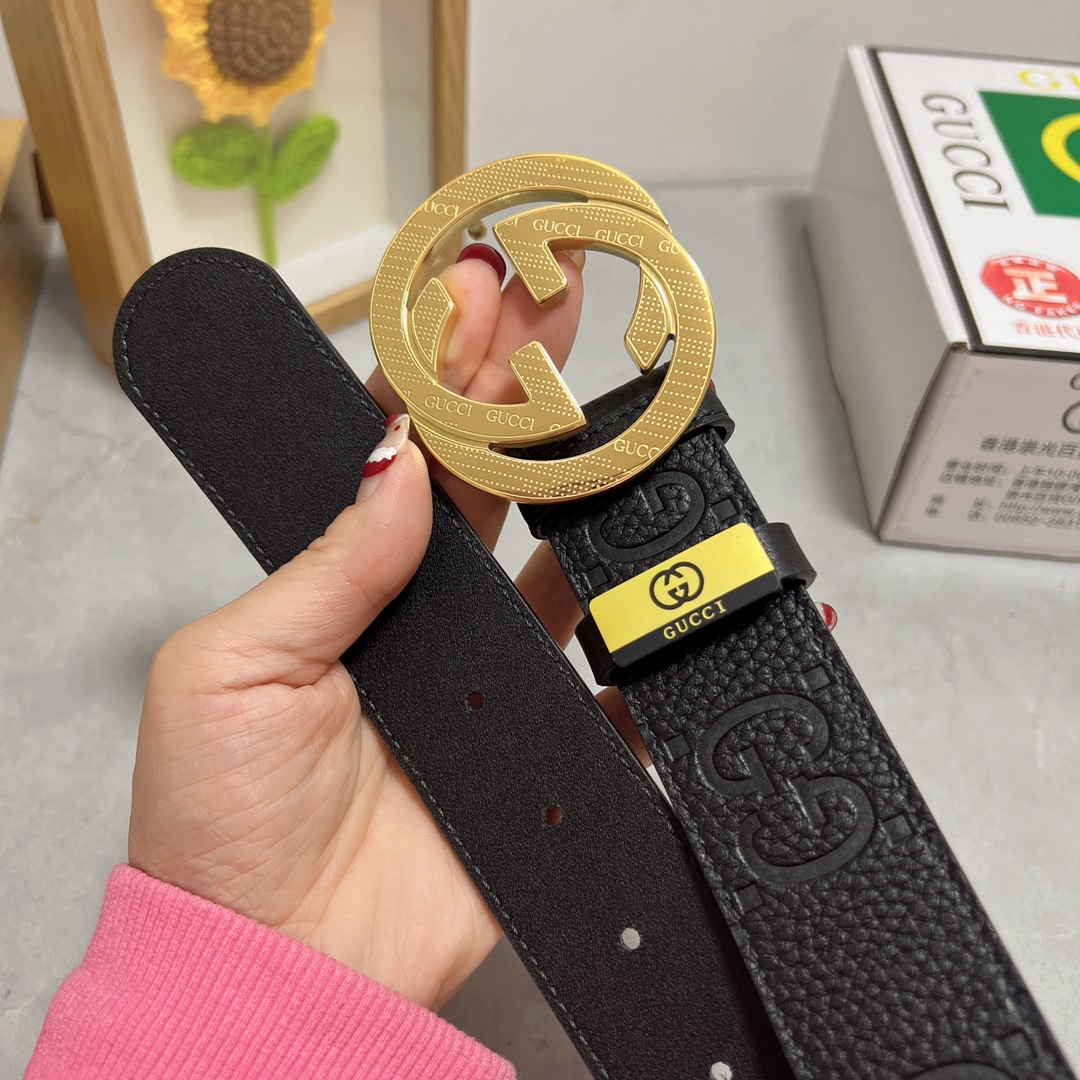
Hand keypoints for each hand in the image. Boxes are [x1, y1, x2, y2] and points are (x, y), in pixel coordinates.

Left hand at [128, 248, 588, 1009]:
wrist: (280, 965)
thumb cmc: (221, 827)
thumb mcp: (232, 670)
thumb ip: (325, 567)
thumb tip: (394, 466)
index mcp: (350, 591)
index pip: (411, 456)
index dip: (445, 372)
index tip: (477, 294)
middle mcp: (429, 625)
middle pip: (496, 485)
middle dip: (529, 389)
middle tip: (560, 307)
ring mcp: (495, 686)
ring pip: (565, 570)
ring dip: (598, 495)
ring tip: (628, 419)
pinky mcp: (545, 753)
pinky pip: (616, 693)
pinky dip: (656, 650)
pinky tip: (676, 585)